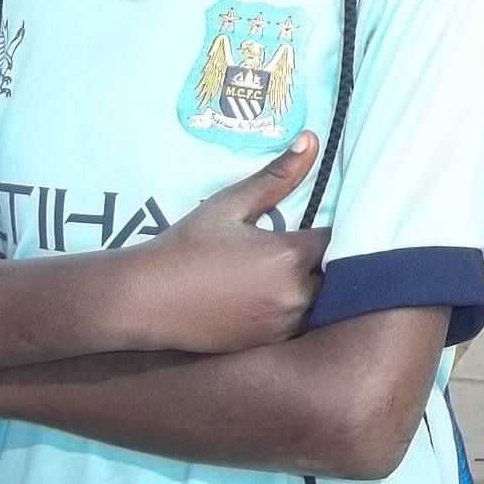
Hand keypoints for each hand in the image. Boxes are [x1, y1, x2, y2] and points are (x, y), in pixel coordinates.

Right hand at [119, 133, 331, 354]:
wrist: (144, 300)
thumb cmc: (186, 246)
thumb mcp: (230, 205)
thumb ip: (277, 176)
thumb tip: (311, 139)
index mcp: (290, 256)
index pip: (338, 238)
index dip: (338, 227)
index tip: (331, 219)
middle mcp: (295, 294)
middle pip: (335, 272)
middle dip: (330, 258)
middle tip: (314, 244)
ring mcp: (283, 324)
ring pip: (321, 300)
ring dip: (317, 284)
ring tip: (298, 267)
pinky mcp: (269, 343)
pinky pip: (301, 322)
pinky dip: (298, 308)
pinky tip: (279, 293)